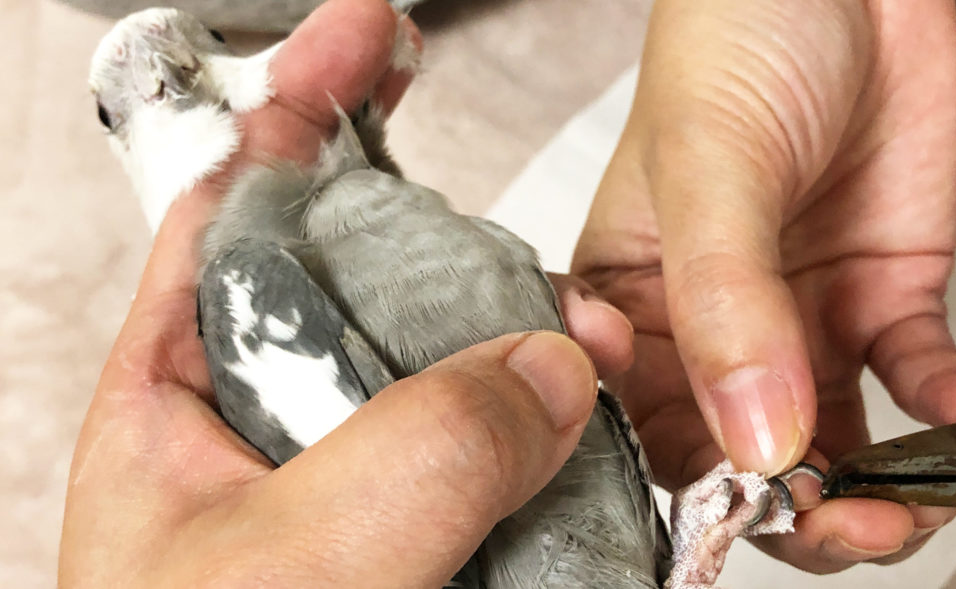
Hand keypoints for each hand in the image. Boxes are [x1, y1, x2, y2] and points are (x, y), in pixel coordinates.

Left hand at [59, 1, 634, 584]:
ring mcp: (365, 493)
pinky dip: (558, 445)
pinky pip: (504, 467)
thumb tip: (543, 367)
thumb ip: (416, 455)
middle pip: (367, 289)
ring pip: (455, 377)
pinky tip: (597, 434)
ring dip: (530, 353)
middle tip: (544, 277)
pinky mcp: (434, 549)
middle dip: (462, 254)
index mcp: (184, 413)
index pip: (232, 219)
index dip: (294, 115)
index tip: (358, 35)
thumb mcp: (294, 575)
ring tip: (593, 356)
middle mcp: (280, 439)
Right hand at [572, 0, 955, 572]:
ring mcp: (799, 322)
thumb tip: (754, 441)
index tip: (750, 505)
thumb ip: (727, 304)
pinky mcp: (882, 301)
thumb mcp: (711, 167)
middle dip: (796, 510)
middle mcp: (712, 330)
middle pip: (744, 458)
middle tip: (846, 521)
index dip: (696, 484)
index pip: (649, 428)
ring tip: (918, 502)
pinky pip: (920, 385)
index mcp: (633, 306)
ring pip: (832, 445)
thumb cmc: (732, 42)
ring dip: (881, 491)